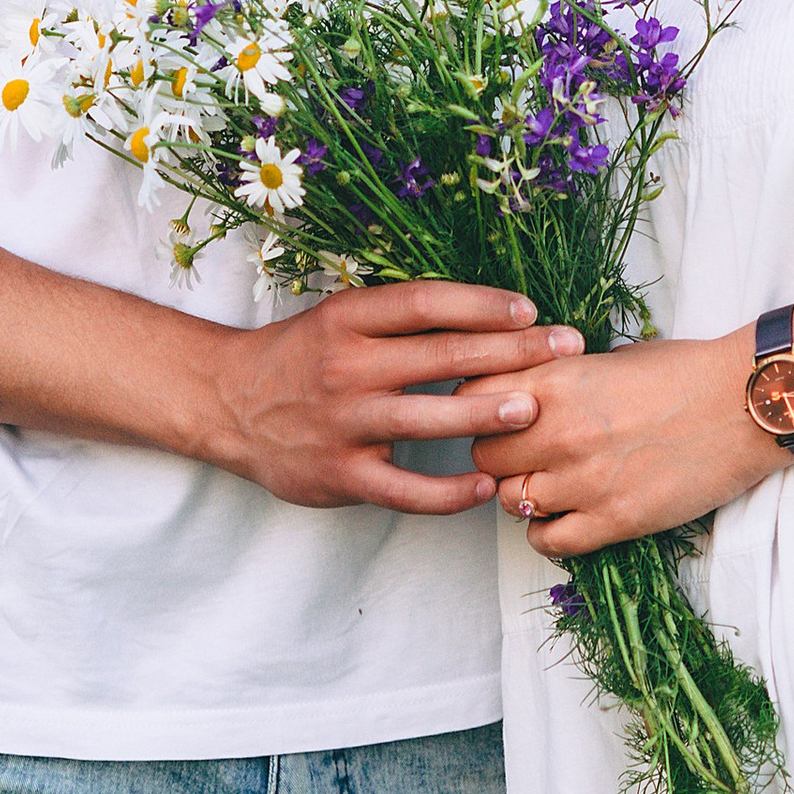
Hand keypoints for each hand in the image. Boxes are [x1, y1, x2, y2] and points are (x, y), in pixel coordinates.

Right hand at [202, 282, 582, 514]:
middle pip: (441, 354)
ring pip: (427, 417)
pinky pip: (403, 488)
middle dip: (511, 352)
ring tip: (534, 410)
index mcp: (348, 318)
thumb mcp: (338, 319)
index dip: (482, 304)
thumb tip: (484, 313)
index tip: (531, 310)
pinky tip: (483, 485)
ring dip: (485, 412)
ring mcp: (342, 422)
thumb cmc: (300, 356)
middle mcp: (346, 365)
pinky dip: (446, 491)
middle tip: (566, 350)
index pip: (426, 303)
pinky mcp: (339, 474)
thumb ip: (398, 319)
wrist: (226, 402)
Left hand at [467, 334, 778, 556]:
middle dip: (495, 453)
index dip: (477, 405)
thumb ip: (560, 378)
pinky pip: (548, 541)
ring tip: (543, 484)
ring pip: (510, 500)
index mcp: (554, 381)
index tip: (491, 411)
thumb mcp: (608, 357)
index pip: (471, 397)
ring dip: (521, 493)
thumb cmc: (684, 371)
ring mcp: (583, 482)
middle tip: (518, 452)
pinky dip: (544, 533)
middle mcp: (557, 432)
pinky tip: (559, 518)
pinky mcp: (613, 521)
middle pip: (483, 456)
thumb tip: (528, 392)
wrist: (742, 406)